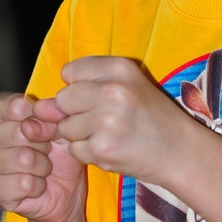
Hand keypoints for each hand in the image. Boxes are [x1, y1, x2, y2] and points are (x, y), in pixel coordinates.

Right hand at [0, 93, 85, 221]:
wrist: (65, 189)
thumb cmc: (59, 152)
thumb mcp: (63, 127)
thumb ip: (52, 114)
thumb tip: (36, 114)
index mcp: (0, 114)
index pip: (16, 106)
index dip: (42, 118)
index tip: (51, 127)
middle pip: (19, 132)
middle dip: (44, 143)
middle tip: (47, 150)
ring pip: (23, 158)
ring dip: (43, 166)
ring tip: (42, 168)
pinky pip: (23, 183)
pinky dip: (38, 186)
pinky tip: (36, 185)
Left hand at [55, 56, 183, 183]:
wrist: (179, 150)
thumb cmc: (152, 116)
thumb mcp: (129, 85)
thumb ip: (86, 86)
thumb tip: (41, 106)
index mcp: (120, 67)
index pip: (70, 71)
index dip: (78, 87)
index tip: (97, 96)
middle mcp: (113, 90)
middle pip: (63, 99)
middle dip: (74, 113)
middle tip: (102, 119)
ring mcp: (107, 120)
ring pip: (66, 127)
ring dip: (81, 135)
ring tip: (110, 134)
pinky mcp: (103, 147)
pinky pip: (75, 150)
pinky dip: (89, 153)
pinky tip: (111, 148)